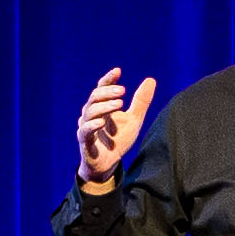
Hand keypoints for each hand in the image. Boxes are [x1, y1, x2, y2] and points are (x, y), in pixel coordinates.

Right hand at [75, 66, 156, 189]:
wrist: (108, 164)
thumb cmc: (118, 140)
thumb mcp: (134, 120)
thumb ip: (140, 102)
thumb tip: (150, 79)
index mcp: (102, 106)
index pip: (102, 88)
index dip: (108, 79)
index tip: (118, 71)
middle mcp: (91, 114)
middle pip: (95, 96)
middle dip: (108, 92)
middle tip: (123, 91)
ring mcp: (86, 127)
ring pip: (90, 111)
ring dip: (105, 106)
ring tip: (120, 104)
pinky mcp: (84, 141)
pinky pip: (84, 130)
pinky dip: (92, 125)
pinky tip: (102, 122)